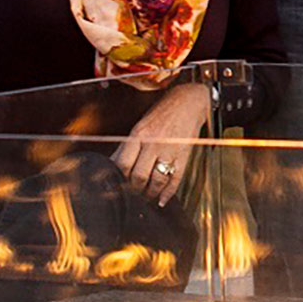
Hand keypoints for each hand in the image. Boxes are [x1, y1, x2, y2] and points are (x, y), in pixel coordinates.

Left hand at [114, 83, 211, 206]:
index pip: (124, 164)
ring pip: (156, 180)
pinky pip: (175, 179)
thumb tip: (112, 164)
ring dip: (150, 193)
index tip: (119, 185)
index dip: (120, 178)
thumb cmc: (162, 113)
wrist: (189, 101)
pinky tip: (162, 200)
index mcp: (139, 134)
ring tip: (147, 197)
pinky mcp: (184, 155)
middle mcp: (154, 143)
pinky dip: (168, 193)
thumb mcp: (140, 126)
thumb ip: (127, 146)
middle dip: (134, 189)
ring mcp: (170, 150)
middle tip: (133, 194)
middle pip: (138, 175)